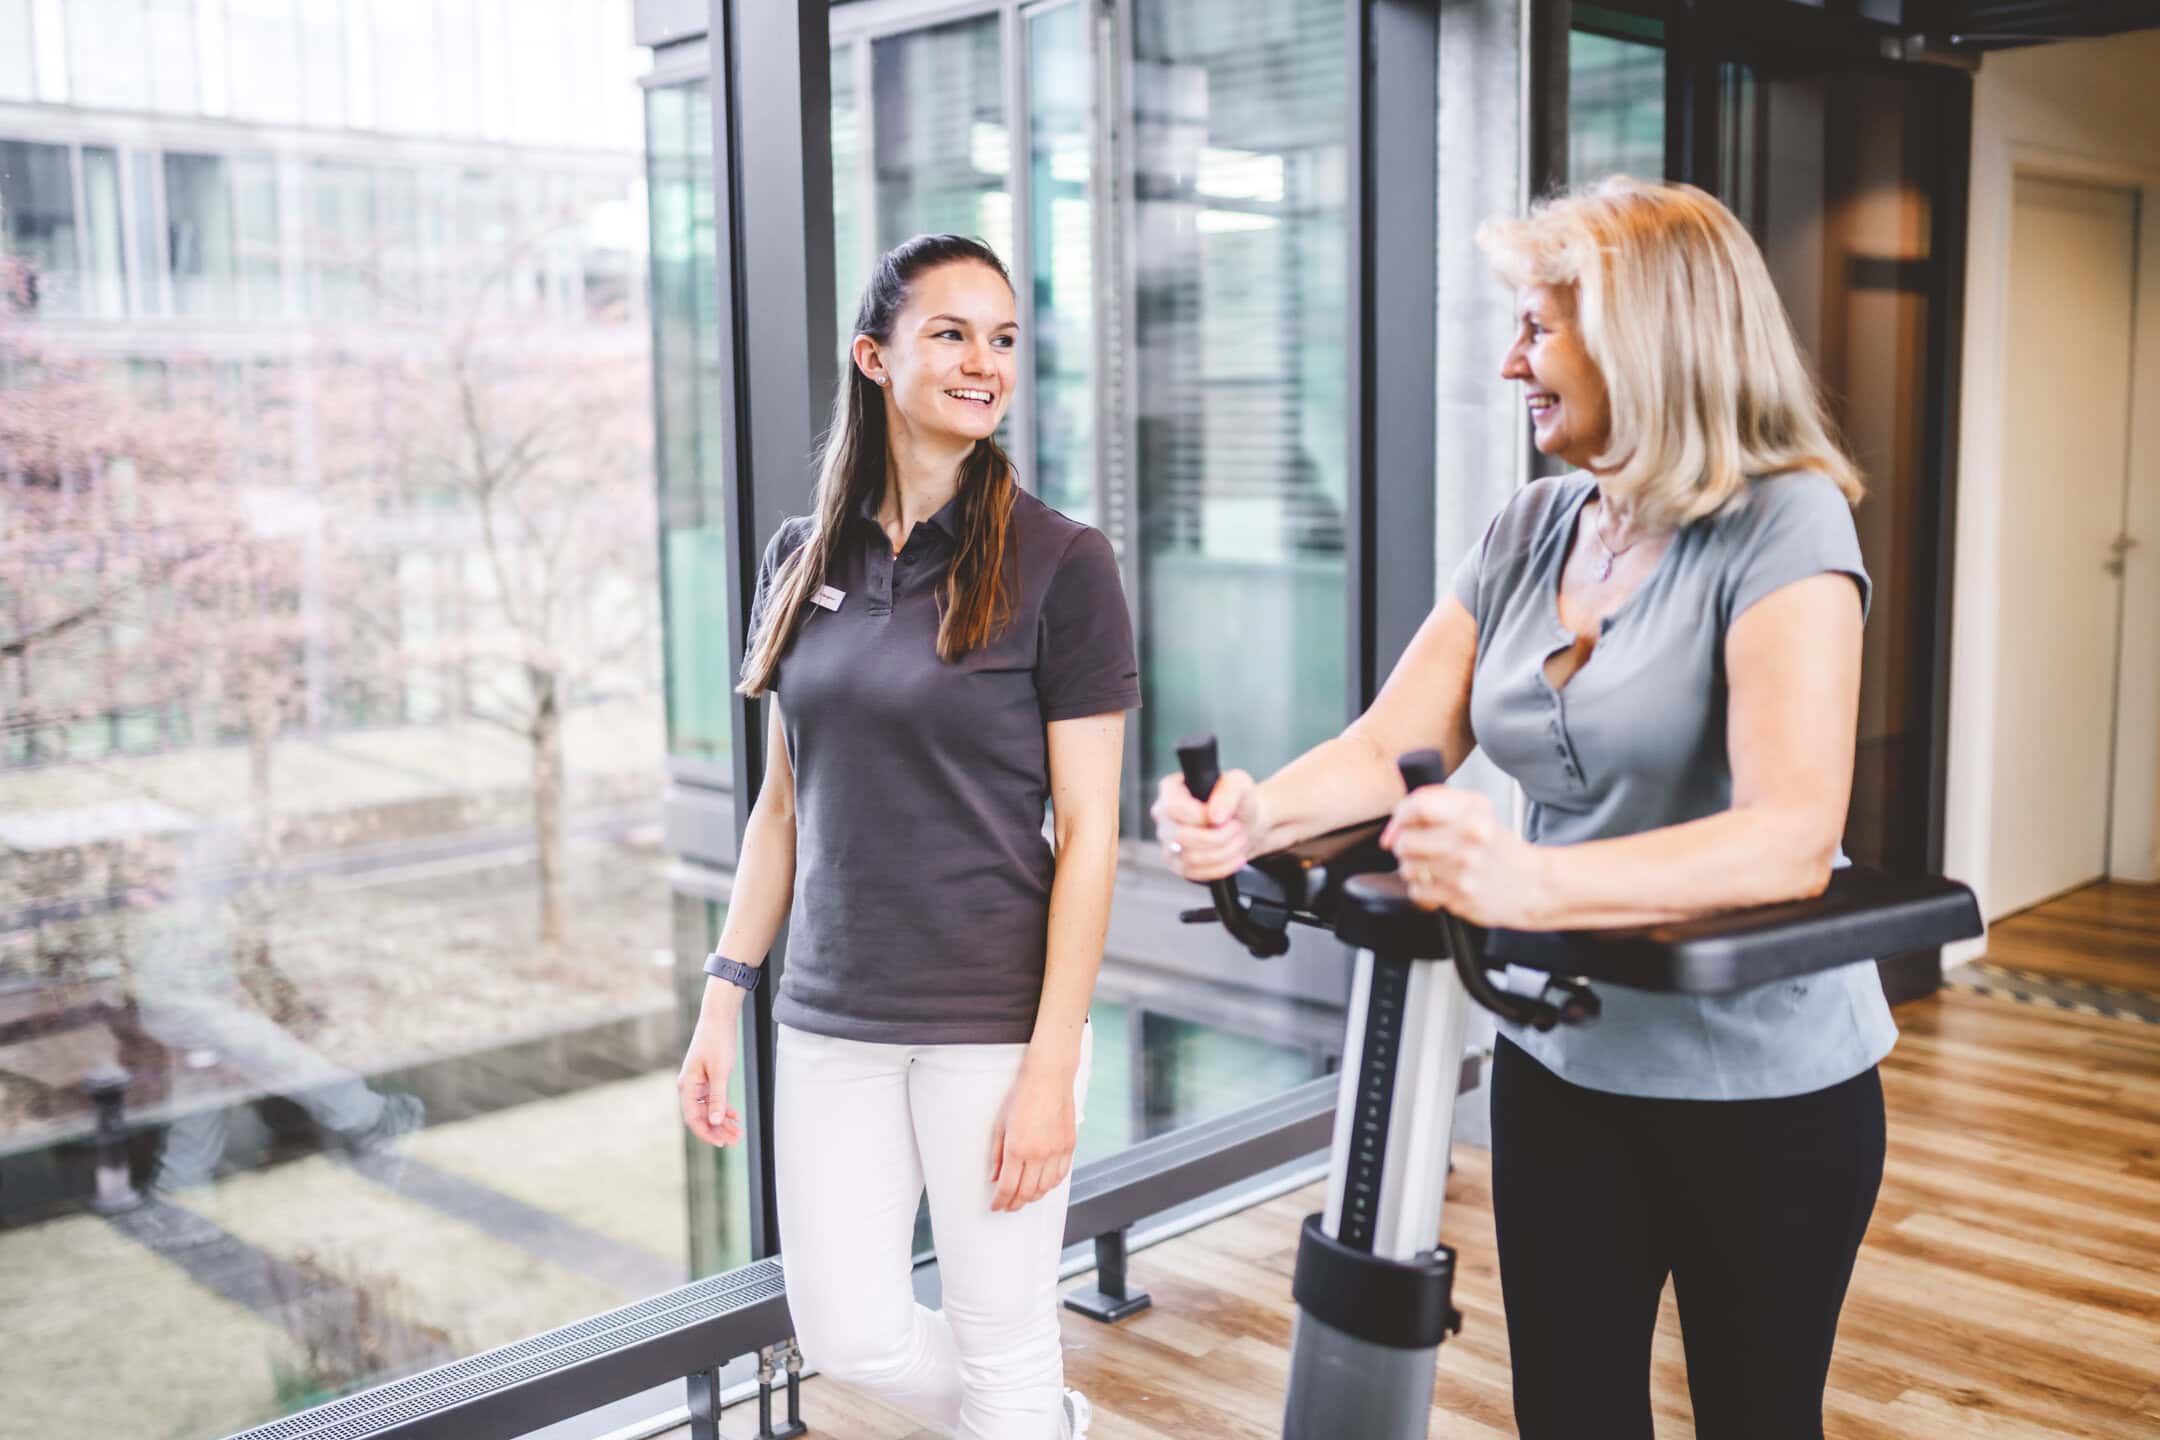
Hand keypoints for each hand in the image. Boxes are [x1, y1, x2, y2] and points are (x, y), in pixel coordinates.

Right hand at [677, 995, 743, 1147]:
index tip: (721, 1143)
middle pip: (701, 1117)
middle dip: (717, 1131)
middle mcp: (689, 1087)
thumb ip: (718, 1097)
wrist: (718, 1019)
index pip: (693, 1118)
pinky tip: (735, 1117)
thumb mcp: (720, 1072)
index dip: (707, 1133)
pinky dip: (724, 1109)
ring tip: (738, 1133)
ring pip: (709, 1110)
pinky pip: (713, 1100)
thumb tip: (716, 1121)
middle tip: (735, 1140)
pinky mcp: (706, 1079)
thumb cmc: (717, 1041)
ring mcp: (697, 1084)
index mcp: (687, 1086)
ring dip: (722, 1122)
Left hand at [988, 1060, 1075, 1212]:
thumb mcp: (999, 1125)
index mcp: (1018, 1149)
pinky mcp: (1069, 1146)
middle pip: (1027, 1192)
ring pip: (1046, 1188)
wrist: (1048, 1078)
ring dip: (1033, 1197)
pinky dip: (1051, 1185)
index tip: (996, 1205)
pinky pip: (1061, 1175)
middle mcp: (1039, 1153)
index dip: (1000, 1201)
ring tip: (1024, 1197)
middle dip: (1015, 1203)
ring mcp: (1057, 1151)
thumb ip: (996, 1155)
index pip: (1008, 1187)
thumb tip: (995, 1177)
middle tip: (1008, 1205)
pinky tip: (1043, 1185)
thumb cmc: (1022, 1096)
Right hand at [1150, 768, 1262, 881]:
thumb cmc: (1236, 800)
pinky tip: (1236, 857)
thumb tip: (1215, 816)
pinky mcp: (1177, 864)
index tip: (1223, 817)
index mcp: (1170, 790)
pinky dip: (1221, 867)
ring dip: (1224, 852)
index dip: (1201, 816)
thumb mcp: (1239, 784)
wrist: (1242, 822)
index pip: (1173, 807)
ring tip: (1239, 841)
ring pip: (1190, 858)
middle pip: (1181, 837)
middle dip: (1218, 837)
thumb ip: (1228, 792)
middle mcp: (1163, 816)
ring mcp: (1167, 842)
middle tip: (1237, 829)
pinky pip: (1195, 873)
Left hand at [1381, 784, 1549, 927]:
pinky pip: (1417, 891)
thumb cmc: (1498, 848)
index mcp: (1473, 811)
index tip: (1400, 823)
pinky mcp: (1459, 896)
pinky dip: (1423, 889)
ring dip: (1413, 868)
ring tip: (1433, 866)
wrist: (1533, 884)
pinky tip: (1441, 883)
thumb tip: (1395, 825)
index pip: (1418, 806)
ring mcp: (1464, 869)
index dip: (1400, 816)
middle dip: (1403, 845)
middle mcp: (1469, 838)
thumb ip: (1436, 805)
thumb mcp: (1477, 811)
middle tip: (1417, 847)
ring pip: (1407, 867)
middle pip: (1406, 840)